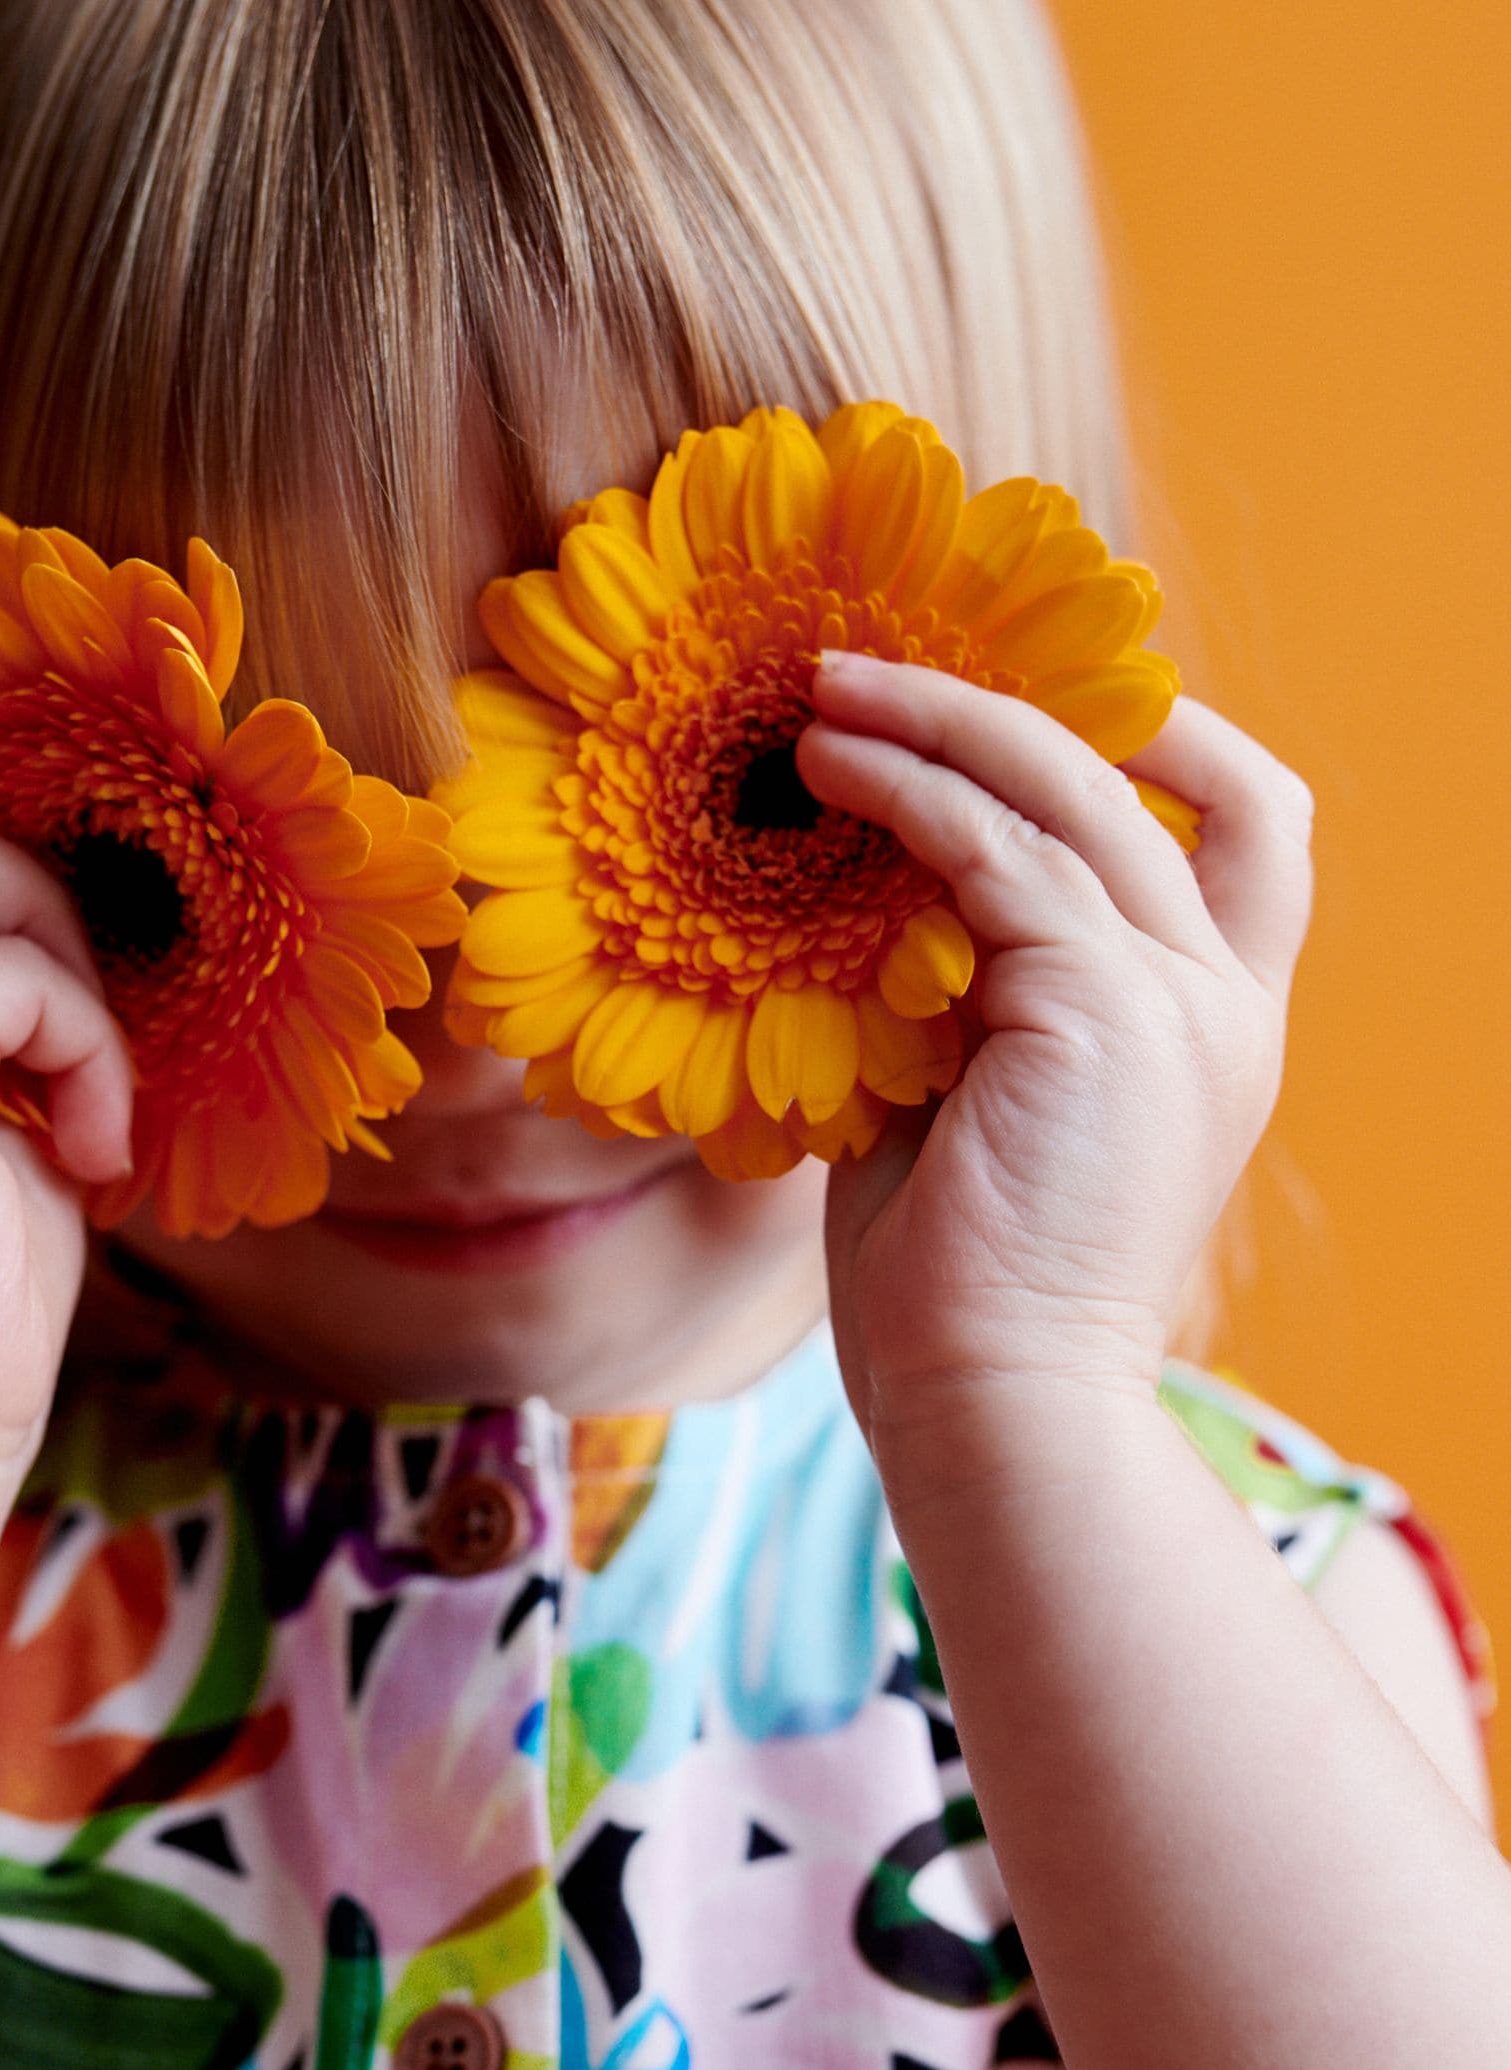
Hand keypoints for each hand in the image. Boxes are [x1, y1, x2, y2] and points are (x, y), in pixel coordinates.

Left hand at [798, 657, 1311, 1444]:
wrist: (988, 1404)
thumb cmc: (955, 1285)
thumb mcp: (975, 1100)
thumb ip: (965, 988)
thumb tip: (870, 879)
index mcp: (1215, 1028)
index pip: (1249, 832)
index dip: (1164, 739)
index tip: (1031, 693)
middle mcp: (1227, 1002)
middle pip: (1164, 779)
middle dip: (1012, 699)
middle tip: (872, 664)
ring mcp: (1184, 1002)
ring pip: (1071, 790)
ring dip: (937, 721)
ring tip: (821, 694)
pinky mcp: (1111, 1008)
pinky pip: (998, 850)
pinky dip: (907, 792)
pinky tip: (826, 767)